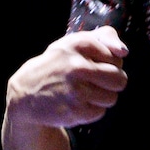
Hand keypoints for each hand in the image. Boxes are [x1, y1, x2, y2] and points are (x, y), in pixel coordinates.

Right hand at [6, 25, 128, 128]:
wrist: (26, 94)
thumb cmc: (60, 65)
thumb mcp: (76, 42)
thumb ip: (106, 37)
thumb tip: (124, 51)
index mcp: (79, 44)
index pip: (117, 58)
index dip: (108, 64)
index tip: (90, 64)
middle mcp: (76, 66)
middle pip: (120, 79)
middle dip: (111, 83)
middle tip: (93, 81)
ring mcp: (75, 90)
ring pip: (112, 98)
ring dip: (101, 97)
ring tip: (82, 92)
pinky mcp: (74, 111)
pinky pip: (100, 112)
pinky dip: (91, 110)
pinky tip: (75, 103)